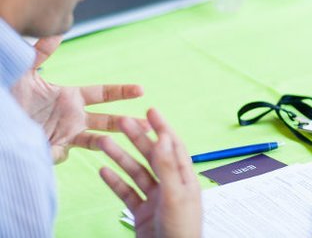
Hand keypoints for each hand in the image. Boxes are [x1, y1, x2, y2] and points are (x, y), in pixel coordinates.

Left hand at [11, 36, 147, 163]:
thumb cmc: (8, 96)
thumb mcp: (23, 73)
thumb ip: (40, 53)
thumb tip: (57, 33)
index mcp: (70, 98)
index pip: (103, 94)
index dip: (122, 92)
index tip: (141, 90)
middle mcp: (72, 118)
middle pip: (108, 120)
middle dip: (129, 123)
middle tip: (150, 124)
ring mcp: (64, 136)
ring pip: (95, 142)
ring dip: (111, 143)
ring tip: (124, 146)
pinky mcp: (50, 151)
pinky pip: (62, 154)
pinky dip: (58, 151)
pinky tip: (50, 146)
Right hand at [99, 109, 202, 237]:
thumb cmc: (182, 231)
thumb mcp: (175, 195)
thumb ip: (168, 167)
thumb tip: (165, 137)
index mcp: (185, 179)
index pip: (174, 146)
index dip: (162, 127)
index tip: (151, 110)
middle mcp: (171, 186)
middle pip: (153, 156)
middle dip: (137, 138)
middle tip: (122, 121)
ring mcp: (155, 199)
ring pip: (136, 173)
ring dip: (121, 158)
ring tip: (104, 143)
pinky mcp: (142, 214)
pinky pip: (127, 194)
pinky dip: (115, 182)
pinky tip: (103, 170)